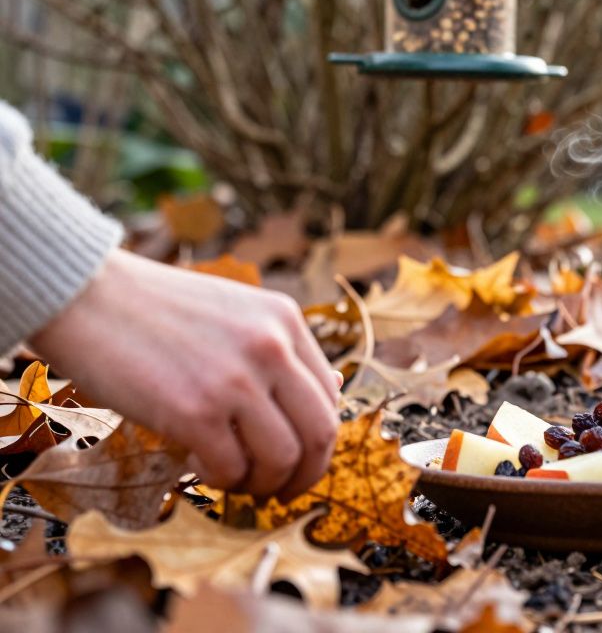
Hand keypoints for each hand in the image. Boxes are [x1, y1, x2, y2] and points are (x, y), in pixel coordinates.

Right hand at [29, 249, 340, 500]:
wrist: (85, 295)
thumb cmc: (157, 309)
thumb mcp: (237, 311)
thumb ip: (281, 350)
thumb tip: (331, 393)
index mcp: (286, 319)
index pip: (330, 398)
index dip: (317, 440)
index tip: (296, 459)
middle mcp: (271, 347)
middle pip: (320, 434)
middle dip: (305, 475)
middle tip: (281, 491)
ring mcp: (235, 381)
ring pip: (282, 460)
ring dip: (264, 485)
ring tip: (238, 481)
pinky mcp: (194, 411)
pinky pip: (231, 470)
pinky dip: (221, 481)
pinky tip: (200, 466)